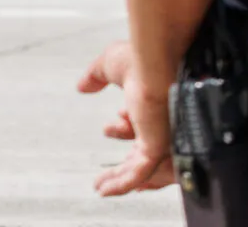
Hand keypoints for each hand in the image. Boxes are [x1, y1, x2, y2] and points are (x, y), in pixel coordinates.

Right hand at [80, 41, 174, 195]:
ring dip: (120, 179)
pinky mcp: (159, 144)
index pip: (147, 125)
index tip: (110, 125)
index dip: (126, 129)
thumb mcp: (113, 65)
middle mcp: (164, 120)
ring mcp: (163, 134)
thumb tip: (83, 85)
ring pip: (142, 166)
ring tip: (101, 187)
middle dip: (125, 162)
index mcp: (159, 102)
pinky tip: (105, 191)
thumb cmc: (143, 56)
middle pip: (145, 149)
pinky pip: (142, 172)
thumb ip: (98, 75)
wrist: (158, 56)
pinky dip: (124, 183)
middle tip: (106, 174)